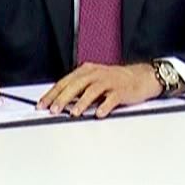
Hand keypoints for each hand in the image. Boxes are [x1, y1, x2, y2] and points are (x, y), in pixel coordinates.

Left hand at [38, 62, 161, 117]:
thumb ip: (78, 89)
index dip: (52, 93)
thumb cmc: (115, 80)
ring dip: (81, 102)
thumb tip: (59, 103)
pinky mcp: (121, 90)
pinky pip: (112, 98)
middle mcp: (96, 74)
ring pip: (92, 90)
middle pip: (76, 85)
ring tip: (73, 113)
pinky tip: (99, 113)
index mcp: (86, 71)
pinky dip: (104, 106)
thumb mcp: (94, 80)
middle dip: (62, 98)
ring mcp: (109, 82)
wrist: (142, 76)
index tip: (43, 104)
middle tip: (53, 110)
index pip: (64, 82)